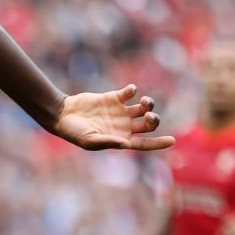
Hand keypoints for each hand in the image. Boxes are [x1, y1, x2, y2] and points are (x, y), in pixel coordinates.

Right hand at [49, 85, 168, 151]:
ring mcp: (120, 111)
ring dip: (148, 104)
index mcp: (120, 139)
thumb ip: (108, 142)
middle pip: (148, 124)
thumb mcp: (89, 141)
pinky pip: (129, 93)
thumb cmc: (74, 133)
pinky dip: (133, 91)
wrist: (62, 115)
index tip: (172, 140)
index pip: (144, 143)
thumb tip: (126, 143)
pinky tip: (130, 90)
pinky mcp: (113, 98)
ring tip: (144, 102)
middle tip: (149, 115)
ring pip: (143, 108)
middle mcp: (124, 126)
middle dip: (153, 120)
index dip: (158, 143)